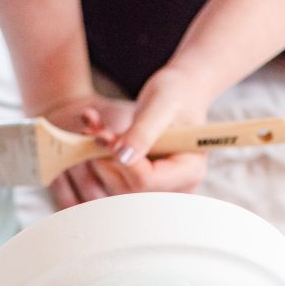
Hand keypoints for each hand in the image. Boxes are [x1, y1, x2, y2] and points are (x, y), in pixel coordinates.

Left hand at [43, 68, 209, 207]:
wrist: (177, 97)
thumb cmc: (177, 94)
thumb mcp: (162, 104)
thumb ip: (143, 131)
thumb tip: (122, 156)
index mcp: (190, 171)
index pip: (146, 181)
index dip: (120, 160)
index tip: (102, 135)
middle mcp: (176, 188)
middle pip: (128, 189)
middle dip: (105, 159)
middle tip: (94, 128)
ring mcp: (158, 191)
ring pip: (115, 187)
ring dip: (98, 157)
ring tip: (94, 126)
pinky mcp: (141, 187)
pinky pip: (112, 181)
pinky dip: (100, 158)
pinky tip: (97, 135)